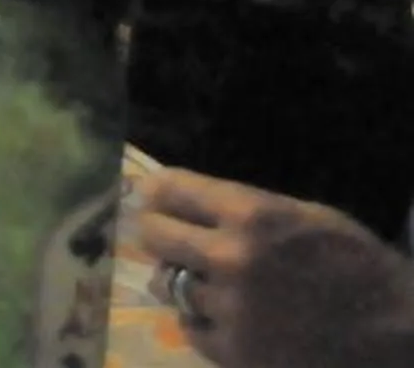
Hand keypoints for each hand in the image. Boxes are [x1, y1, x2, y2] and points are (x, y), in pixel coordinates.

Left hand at [138, 166, 413, 365]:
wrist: (398, 334)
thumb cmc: (355, 265)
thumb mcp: (305, 216)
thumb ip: (242, 207)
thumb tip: (173, 196)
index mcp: (251, 216)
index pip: (168, 190)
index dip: (157, 193)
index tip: (153, 198)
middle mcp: (232, 259)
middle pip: (153, 235)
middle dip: (160, 234)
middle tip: (171, 239)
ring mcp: (232, 309)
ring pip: (168, 284)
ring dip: (182, 281)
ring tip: (211, 282)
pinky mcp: (236, 353)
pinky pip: (190, 328)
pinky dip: (202, 321)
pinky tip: (229, 316)